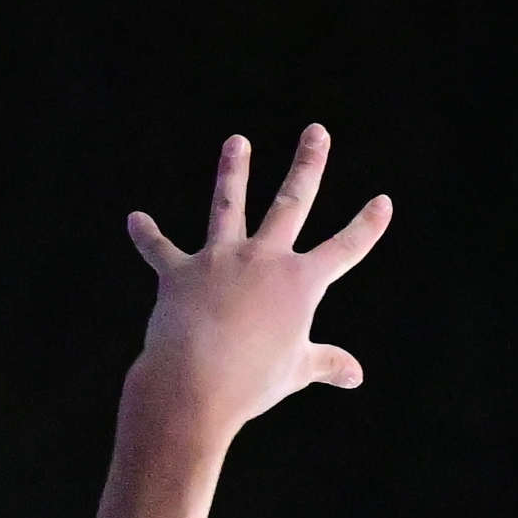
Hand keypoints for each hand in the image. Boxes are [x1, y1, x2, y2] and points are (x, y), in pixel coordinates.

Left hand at [121, 125, 392, 439]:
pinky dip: (147, 236)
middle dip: (308, 164)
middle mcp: (264, 259)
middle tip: (316, 132)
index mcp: (300, 283)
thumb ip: (326, 364)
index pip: (344, 249)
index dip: (366, 227)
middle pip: (292, 202)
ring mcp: (221, 261)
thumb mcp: (295, 372)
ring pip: (229, 204)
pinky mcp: (179, 273)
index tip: (382, 202)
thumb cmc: (250, 383)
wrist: (195, 386)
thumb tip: (356, 376)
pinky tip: (135, 220)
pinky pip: (160, 250)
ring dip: (233, 171)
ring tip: (236, 142)